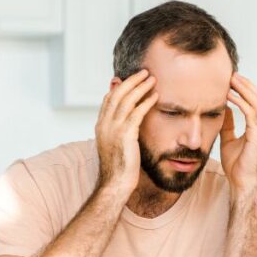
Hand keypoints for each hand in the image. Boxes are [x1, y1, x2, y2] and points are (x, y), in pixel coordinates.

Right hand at [95, 70, 157, 195]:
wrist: (115, 184)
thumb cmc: (118, 170)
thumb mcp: (116, 147)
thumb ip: (119, 133)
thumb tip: (127, 126)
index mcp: (101, 126)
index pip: (108, 100)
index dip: (118, 88)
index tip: (128, 79)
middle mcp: (105, 124)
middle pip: (116, 94)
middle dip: (131, 81)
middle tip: (143, 72)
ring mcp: (113, 129)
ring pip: (126, 100)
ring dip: (140, 87)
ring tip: (151, 78)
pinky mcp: (125, 135)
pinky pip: (137, 113)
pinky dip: (146, 102)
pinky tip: (155, 96)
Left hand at [220, 73, 256, 193]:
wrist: (242, 184)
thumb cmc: (237, 166)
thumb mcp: (228, 140)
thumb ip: (228, 125)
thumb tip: (223, 109)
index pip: (255, 102)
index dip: (246, 90)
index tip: (233, 80)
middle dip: (246, 85)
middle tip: (232, 74)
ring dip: (244, 89)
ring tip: (232, 79)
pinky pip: (250, 114)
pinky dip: (240, 102)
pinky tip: (229, 96)